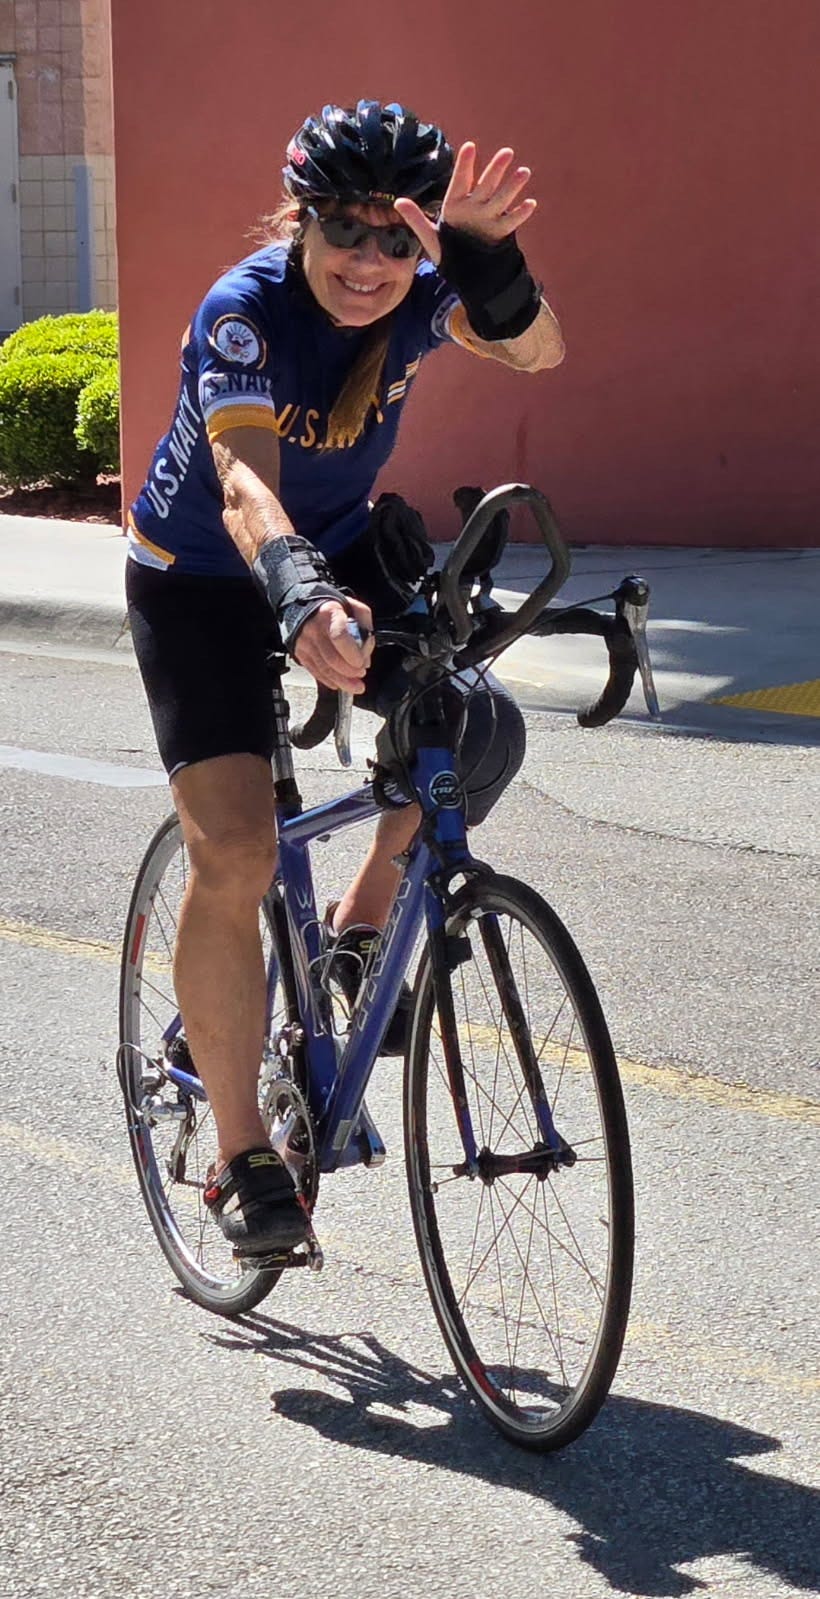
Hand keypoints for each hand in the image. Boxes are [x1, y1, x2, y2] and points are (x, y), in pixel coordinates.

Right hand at [294, 598, 373, 693]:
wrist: (304, 608)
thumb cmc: (333, 609)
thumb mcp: (353, 607)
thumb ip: (365, 626)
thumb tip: (366, 654)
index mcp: (329, 613)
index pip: (339, 635)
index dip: (352, 653)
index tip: (361, 663)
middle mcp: (314, 628)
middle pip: (332, 657)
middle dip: (349, 671)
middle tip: (361, 674)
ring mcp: (305, 642)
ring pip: (324, 668)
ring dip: (341, 681)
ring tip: (355, 686)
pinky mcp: (300, 653)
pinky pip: (315, 671)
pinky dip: (328, 680)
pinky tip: (339, 684)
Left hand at [395, 143, 536, 264]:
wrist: (464, 269)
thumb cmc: (446, 249)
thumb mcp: (429, 237)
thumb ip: (416, 219)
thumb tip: (398, 202)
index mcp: (456, 204)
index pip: (460, 182)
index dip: (465, 166)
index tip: (470, 147)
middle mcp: (474, 206)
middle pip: (486, 185)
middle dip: (496, 170)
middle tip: (507, 152)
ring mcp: (489, 217)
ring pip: (501, 199)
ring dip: (513, 186)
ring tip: (524, 172)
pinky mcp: (500, 230)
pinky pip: (511, 221)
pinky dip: (520, 213)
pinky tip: (530, 203)